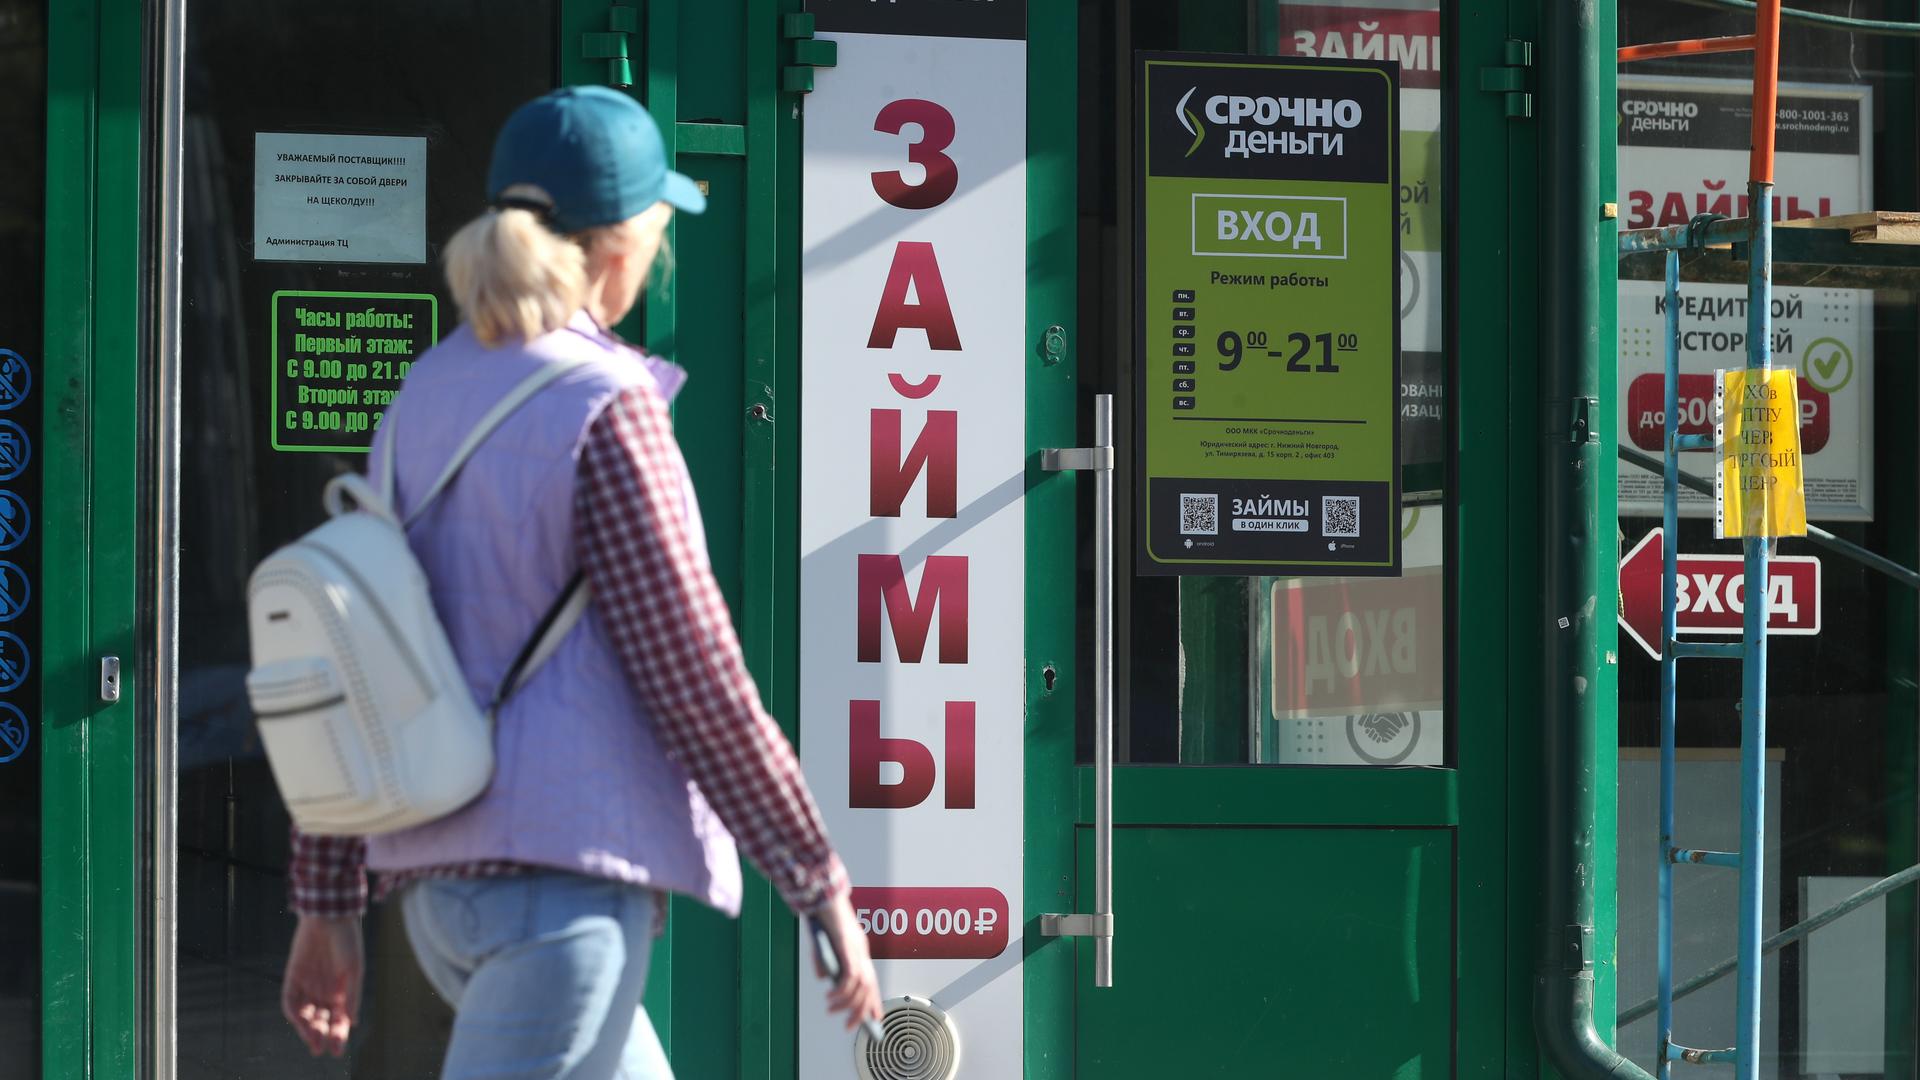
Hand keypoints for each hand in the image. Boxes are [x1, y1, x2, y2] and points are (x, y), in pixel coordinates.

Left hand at [282, 915, 363, 1056]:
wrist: (329, 917)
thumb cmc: (348, 941)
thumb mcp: (354, 969)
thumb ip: (351, 996)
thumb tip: (352, 1022)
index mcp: (342, 991)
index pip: (339, 1020)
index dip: (338, 1035)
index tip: (337, 1051)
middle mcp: (324, 991)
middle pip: (320, 1020)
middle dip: (320, 1035)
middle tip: (319, 1048)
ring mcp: (308, 985)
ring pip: (305, 1014)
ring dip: (306, 1028)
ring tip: (310, 1039)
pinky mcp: (293, 977)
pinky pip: (290, 1000)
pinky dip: (294, 1012)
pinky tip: (298, 1020)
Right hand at [812, 893, 883, 1031]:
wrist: (823, 896)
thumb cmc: (823, 916)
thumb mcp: (822, 945)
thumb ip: (823, 961)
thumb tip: (823, 978)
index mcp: (859, 950)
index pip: (871, 980)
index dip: (874, 1001)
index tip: (875, 1018)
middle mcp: (861, 951)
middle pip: (869, 988)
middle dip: (861, 1011)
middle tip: (850, 1027)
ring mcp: (856, 949)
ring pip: (860, 987)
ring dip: (846, 1003)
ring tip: (831, 1009)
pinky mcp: (847, 947)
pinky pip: (850, 977)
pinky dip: (841, 991)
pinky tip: (831, 997)